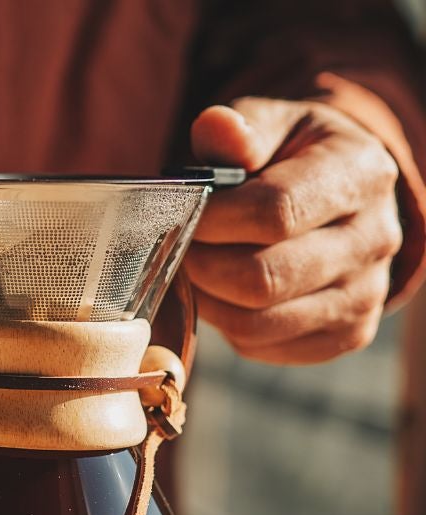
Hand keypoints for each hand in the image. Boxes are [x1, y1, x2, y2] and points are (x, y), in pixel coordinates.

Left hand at [186, 97, 402, 363]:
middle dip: (202, 266)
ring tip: (199, 268)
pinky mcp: (347, 332)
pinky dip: (228, 326)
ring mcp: (366, 292)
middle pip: (264, 278)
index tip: (184, 214)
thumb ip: (238, 128)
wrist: (337, 193)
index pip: (276, 212)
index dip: (213, 221)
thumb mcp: (268, 124)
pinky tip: (226, 293)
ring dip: (208, 300)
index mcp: (360, 172)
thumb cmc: (289, 154)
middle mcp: (377, 237)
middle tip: (181, 247)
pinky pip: (264, 347)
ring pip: (258, 322)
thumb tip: (216, 129)